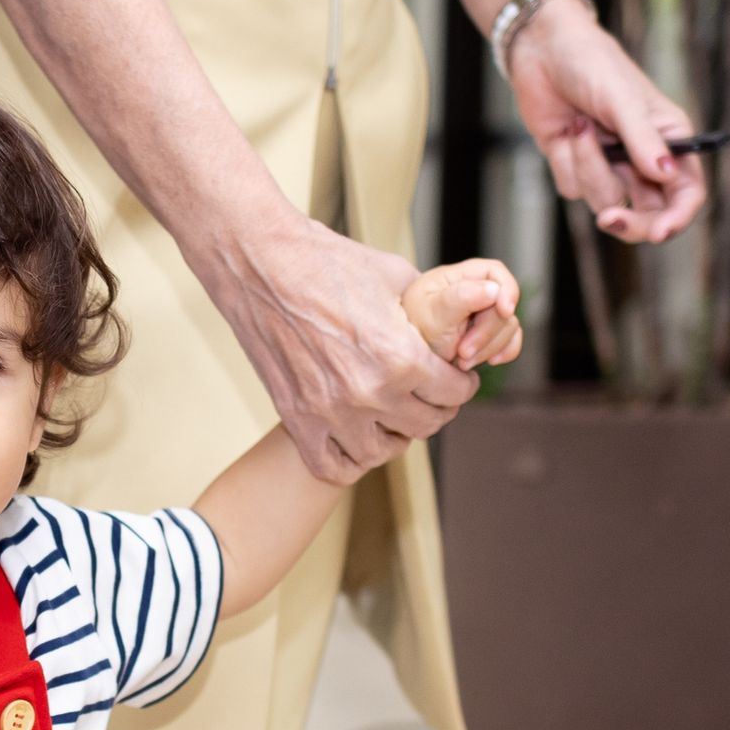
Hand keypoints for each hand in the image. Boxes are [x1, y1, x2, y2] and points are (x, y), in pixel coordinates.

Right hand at [214, 216, 478, 484]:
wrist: (263, 267)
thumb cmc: (327, 264)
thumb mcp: (396, 277)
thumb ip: (433, 310)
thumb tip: (467, 312)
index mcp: (400, 357)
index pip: (453, 393)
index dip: (461, 382)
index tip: (455, 377)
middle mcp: (368, 392)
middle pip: (425, 425)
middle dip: (436, 408)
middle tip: (430, 395)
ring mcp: (329, 412)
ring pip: (381, 452)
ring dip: (394, 436)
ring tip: (393, 417)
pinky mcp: (296, 419)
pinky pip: (331, 466)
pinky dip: (349, 460)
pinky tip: (356, 437)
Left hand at [401, 258, 524, 369]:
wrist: (402, 357)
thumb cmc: (411, 330)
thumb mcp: (432, 313)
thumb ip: (460, 299)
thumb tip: (493, 289)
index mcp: (458, 278)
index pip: (495, 272)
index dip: (506, 289)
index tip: (504, 311)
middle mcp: (474, 292)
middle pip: (503, 304)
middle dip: (487, 331)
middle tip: (463, 352)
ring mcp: (482, 314)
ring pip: (508, 325)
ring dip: (489, 347)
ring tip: (462, 361)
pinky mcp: (487, 335)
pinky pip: (510, 340)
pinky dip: (505, 351)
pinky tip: (490, 362)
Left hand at [507, 0, 705, 243]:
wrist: (544, 55)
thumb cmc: (594, 66)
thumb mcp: (623, 100)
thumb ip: (643, 140)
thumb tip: (666, 175)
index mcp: (671, 141)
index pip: (686, 192)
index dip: (678, 218)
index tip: (662, 232)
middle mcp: (643, 159)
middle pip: (648, 214)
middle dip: (630, 222)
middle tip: (610, 219)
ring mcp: (609, 166)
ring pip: (604, 200)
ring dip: (589, 168)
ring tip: (580, 127)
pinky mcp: (575, 168)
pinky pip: (572, 187)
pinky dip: (566, 162)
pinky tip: (566, 131)